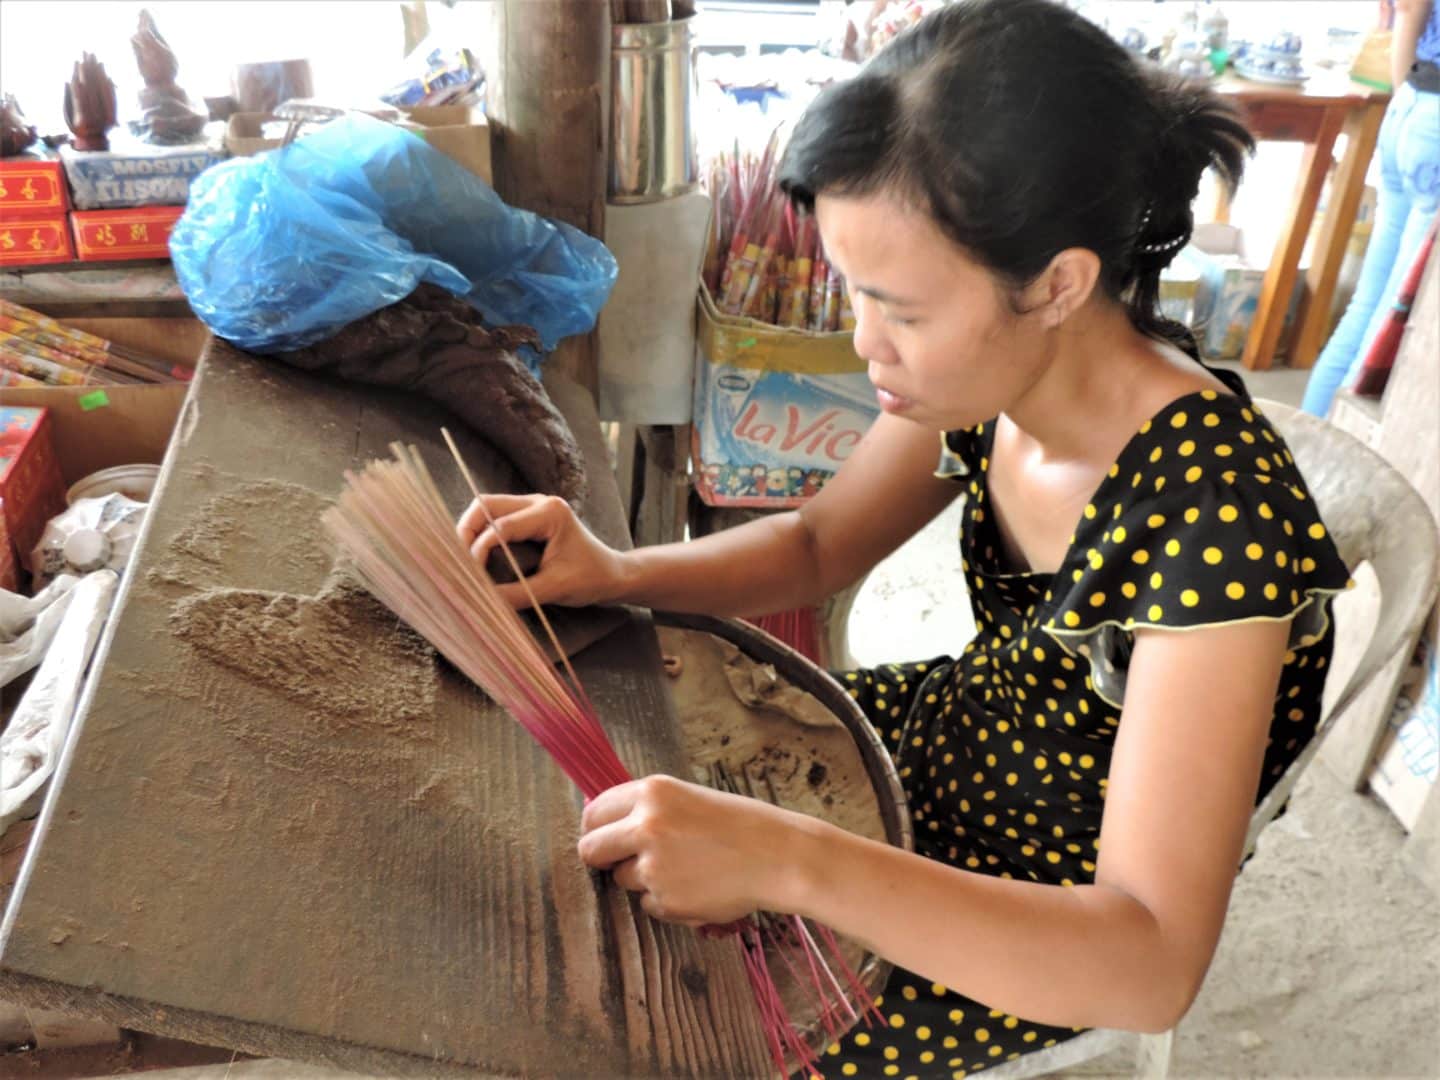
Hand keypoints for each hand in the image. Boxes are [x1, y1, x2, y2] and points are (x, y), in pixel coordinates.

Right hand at [456, 493, 628, 608]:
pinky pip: (494, 518)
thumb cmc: (590, 579)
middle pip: (485, 505)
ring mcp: (532, 506)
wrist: (612, 575)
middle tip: (456, 562)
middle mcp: (538, 501)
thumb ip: (516, 594)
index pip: (501, 526)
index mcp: (550, 513)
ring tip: (462, 561)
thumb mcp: (553, 589)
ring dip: (470, 531)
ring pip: (486, 508)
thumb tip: (480, 601)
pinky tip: (475, 557)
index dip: (479, 551)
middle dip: (466, 531)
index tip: (471, 578)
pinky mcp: (527, 516)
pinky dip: (480, 534)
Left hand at [578, 775, 809, 925]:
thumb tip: (605, 825)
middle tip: (620, 862)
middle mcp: (646, 826)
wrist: (778, 857)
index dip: (595, 828)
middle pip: (591, 849)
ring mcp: (653, 866)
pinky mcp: (665, 901)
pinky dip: (666, 901)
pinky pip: (649, 905)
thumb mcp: (690, 799)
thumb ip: (648, 810)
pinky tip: (698, 887)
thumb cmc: (740, 825)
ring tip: (685, 870)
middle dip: (601, 859)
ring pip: (622, 880)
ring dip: (642, 880)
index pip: (594, 812)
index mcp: (652, 792)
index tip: (601, 837)